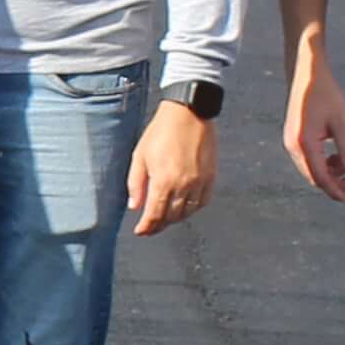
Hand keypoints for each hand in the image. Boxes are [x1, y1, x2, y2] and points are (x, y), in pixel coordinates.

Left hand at [126, 96, 219, 235]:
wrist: (188, 113)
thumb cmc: (160, 132)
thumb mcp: (140, 155)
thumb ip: (135, 183)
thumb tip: (134, 207)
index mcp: (163, 181)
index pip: (154, 215)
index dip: (146, 227)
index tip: (140, 232)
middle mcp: (183, 185)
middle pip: (171, 217)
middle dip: (159, 225)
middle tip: (150, 226)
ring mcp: (199, 182)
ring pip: (187, 212)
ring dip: (175, 218)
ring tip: (165, 217)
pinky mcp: (210, 177)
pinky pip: (202, 202)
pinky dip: (192, 209)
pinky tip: (184, 207)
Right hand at [283, 51, 344, 202]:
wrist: (305, 72)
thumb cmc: (325, 93)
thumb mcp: (342, 121)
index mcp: (304, 144)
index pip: (320, 177)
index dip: (335, 190)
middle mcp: (293, 146)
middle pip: (313, 176)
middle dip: (333, 183)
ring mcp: (290, 142)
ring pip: (310, 168)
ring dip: (329, 172)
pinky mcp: (293, 137)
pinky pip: (307, 159)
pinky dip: (322, 162)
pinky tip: (336, 155)